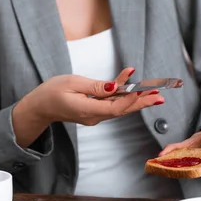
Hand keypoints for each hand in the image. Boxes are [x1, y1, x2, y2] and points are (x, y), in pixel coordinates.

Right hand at [33, 67, 163, 125]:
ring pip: (120, 107)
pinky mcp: (96, 111)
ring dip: (137, 100)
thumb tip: (114, 87)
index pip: (115, 108)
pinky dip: (123, 95)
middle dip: (142, 102)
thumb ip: (95, 86)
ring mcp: (96, 115)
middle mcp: (95, 117)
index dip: (130, 99)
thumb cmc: (52, 92)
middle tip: (160, 96)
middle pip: (123, 110)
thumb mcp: (72, 83)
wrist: (40, 107)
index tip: (141, 89)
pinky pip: (112, 104)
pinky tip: (133, 85)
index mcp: (88, 111)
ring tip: (154, 93)